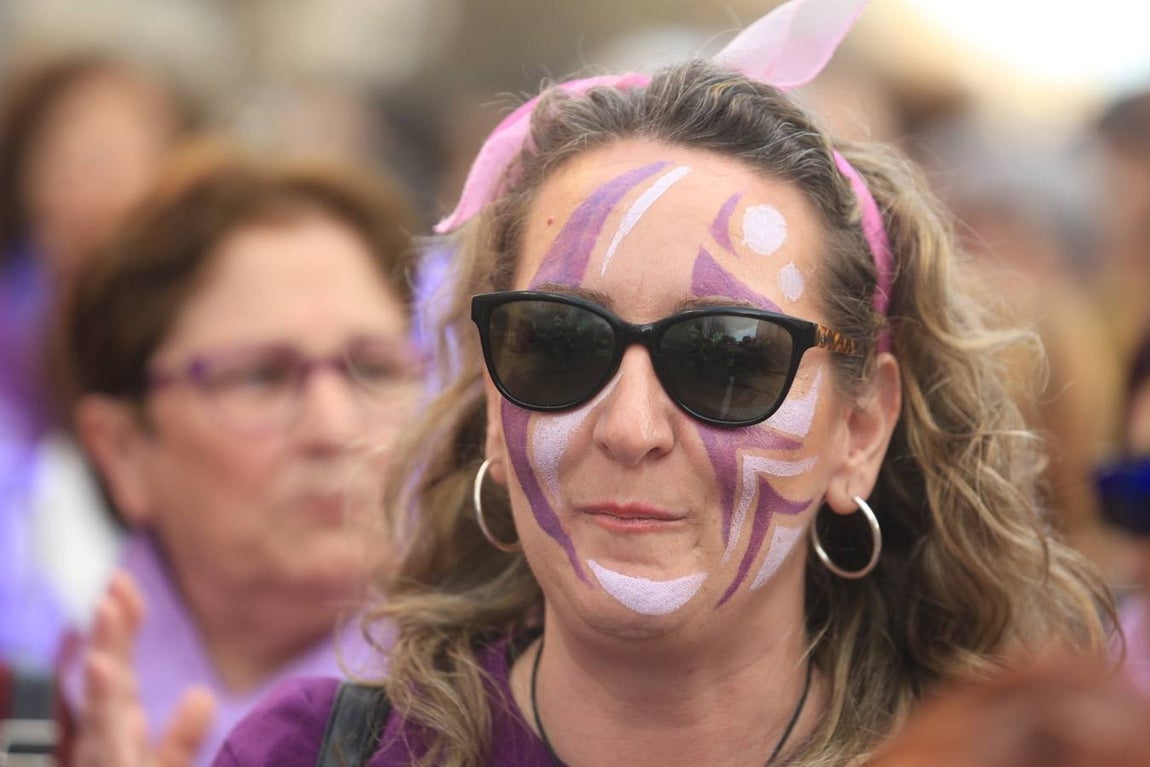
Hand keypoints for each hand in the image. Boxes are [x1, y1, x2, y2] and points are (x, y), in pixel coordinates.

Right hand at [72, 571, 216, 766]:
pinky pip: (112, 756)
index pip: (117, 671)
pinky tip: (108, 692)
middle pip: (104, 687)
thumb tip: (199, 694)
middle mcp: (100, 745)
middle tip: (108, 593)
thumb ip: (178, 738)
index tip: (122, 583)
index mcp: (112, 733)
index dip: (120, 628)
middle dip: (105, 641)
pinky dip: (122, 727)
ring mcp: (104, 763)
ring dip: (101, 685)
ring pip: (99, 725)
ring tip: (104, 647)